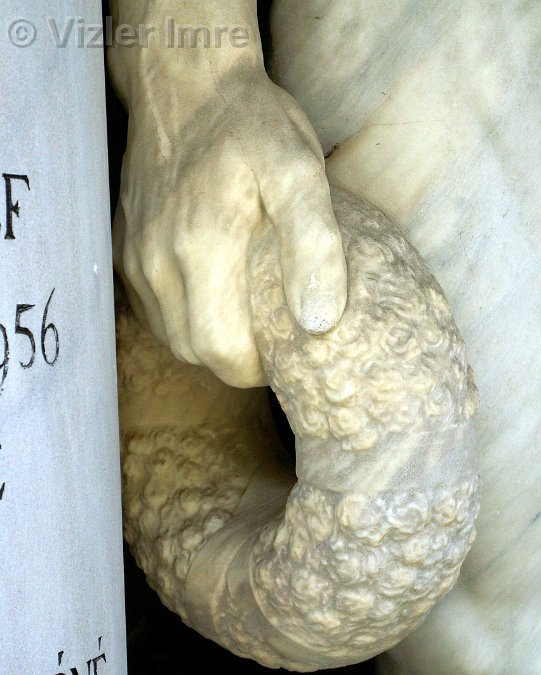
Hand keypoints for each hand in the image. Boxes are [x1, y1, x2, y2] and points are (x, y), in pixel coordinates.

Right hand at [113, 65, 346, 387]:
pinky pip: (153, 309)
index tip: (283, 351)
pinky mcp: (124, 249)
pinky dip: (183, 315)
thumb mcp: (301, 172)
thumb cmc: (251, 126)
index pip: (220, 351)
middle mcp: (157, 260)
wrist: (186, 84)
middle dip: (234, 357)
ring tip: (244, 314)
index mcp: (202, 248)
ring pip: (171, 334)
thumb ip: (313, 246)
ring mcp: (134, 256)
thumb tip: (318, 321)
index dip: (254, 367)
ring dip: (208, 337)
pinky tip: (211, 293)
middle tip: (269, 336)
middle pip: (194, 351)